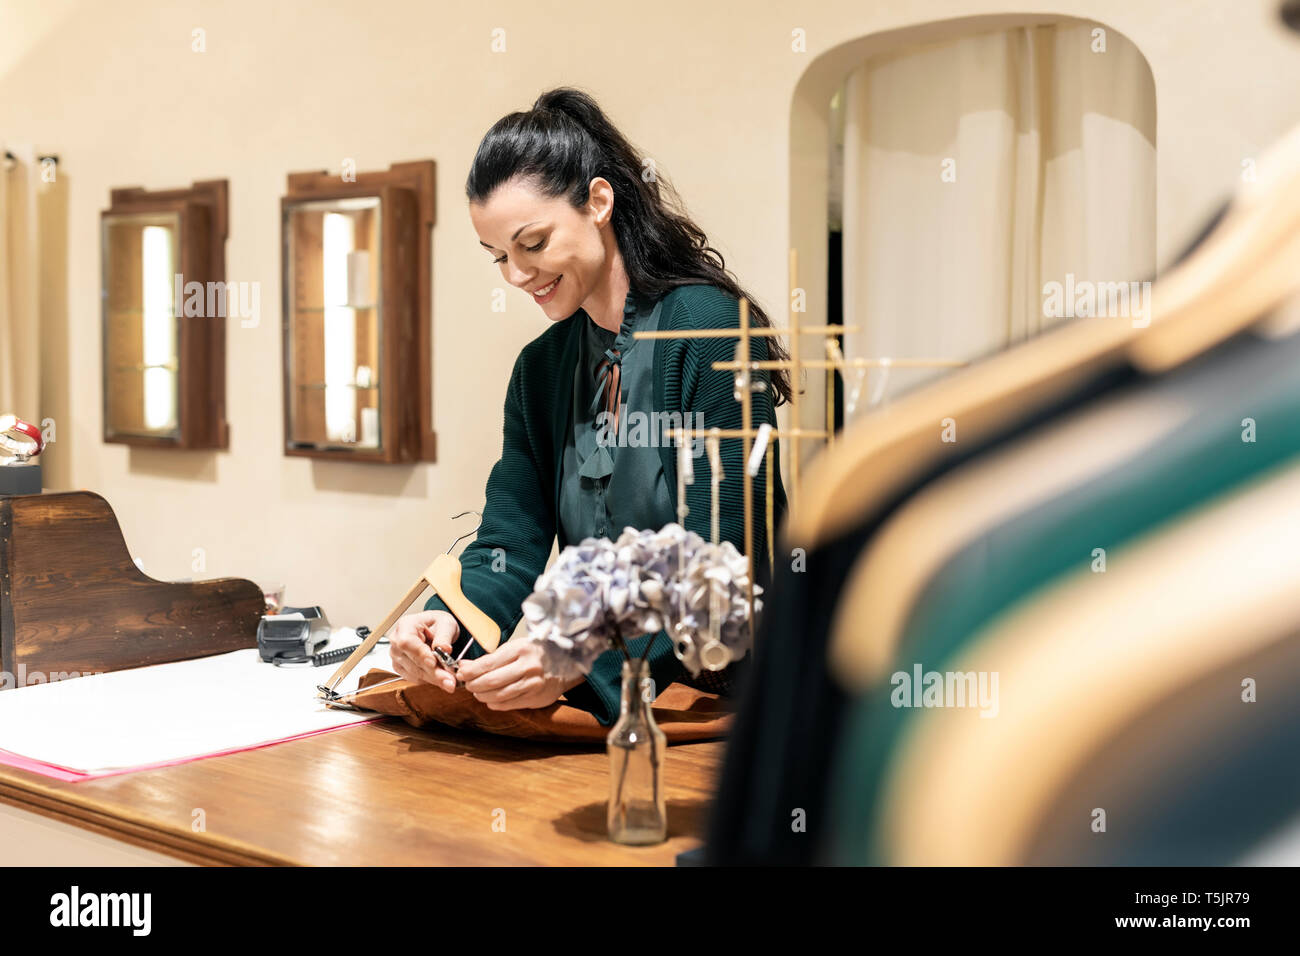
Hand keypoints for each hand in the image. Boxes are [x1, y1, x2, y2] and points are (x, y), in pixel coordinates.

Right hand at [388, 610, 459, 692]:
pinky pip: (414, 678)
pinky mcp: (401, 667)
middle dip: (432, 672)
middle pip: (411, 660)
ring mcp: (397, 656)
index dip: (419, 654)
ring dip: (433, 678)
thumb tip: (444, 649)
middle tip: (450, 679)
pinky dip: (429, 680)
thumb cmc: (438, 624)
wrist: (435, 630)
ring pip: (414, 672)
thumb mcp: (446, 624)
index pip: (407, 642)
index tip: (434, 663)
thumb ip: (444, 636)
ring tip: (450, 680)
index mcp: (405, 625)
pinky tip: (441, 678)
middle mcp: (397, 641)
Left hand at [455, 638, 585, 710]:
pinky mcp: (536, 698)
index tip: (461, 673)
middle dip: (473, 685)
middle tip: (467, 684)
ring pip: (499, 696)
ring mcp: (533, 684)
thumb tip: (465, 666)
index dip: (470, 671)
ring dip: (482, 695)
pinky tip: (490, 699)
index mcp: (521, 650)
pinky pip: (509, 704)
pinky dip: (495, 703)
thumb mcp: (516, 647)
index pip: (488, 664)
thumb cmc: (536, 652)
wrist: (566, 662)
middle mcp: (528, 667)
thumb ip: (491, 658)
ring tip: (477, 692)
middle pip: (491, 681)